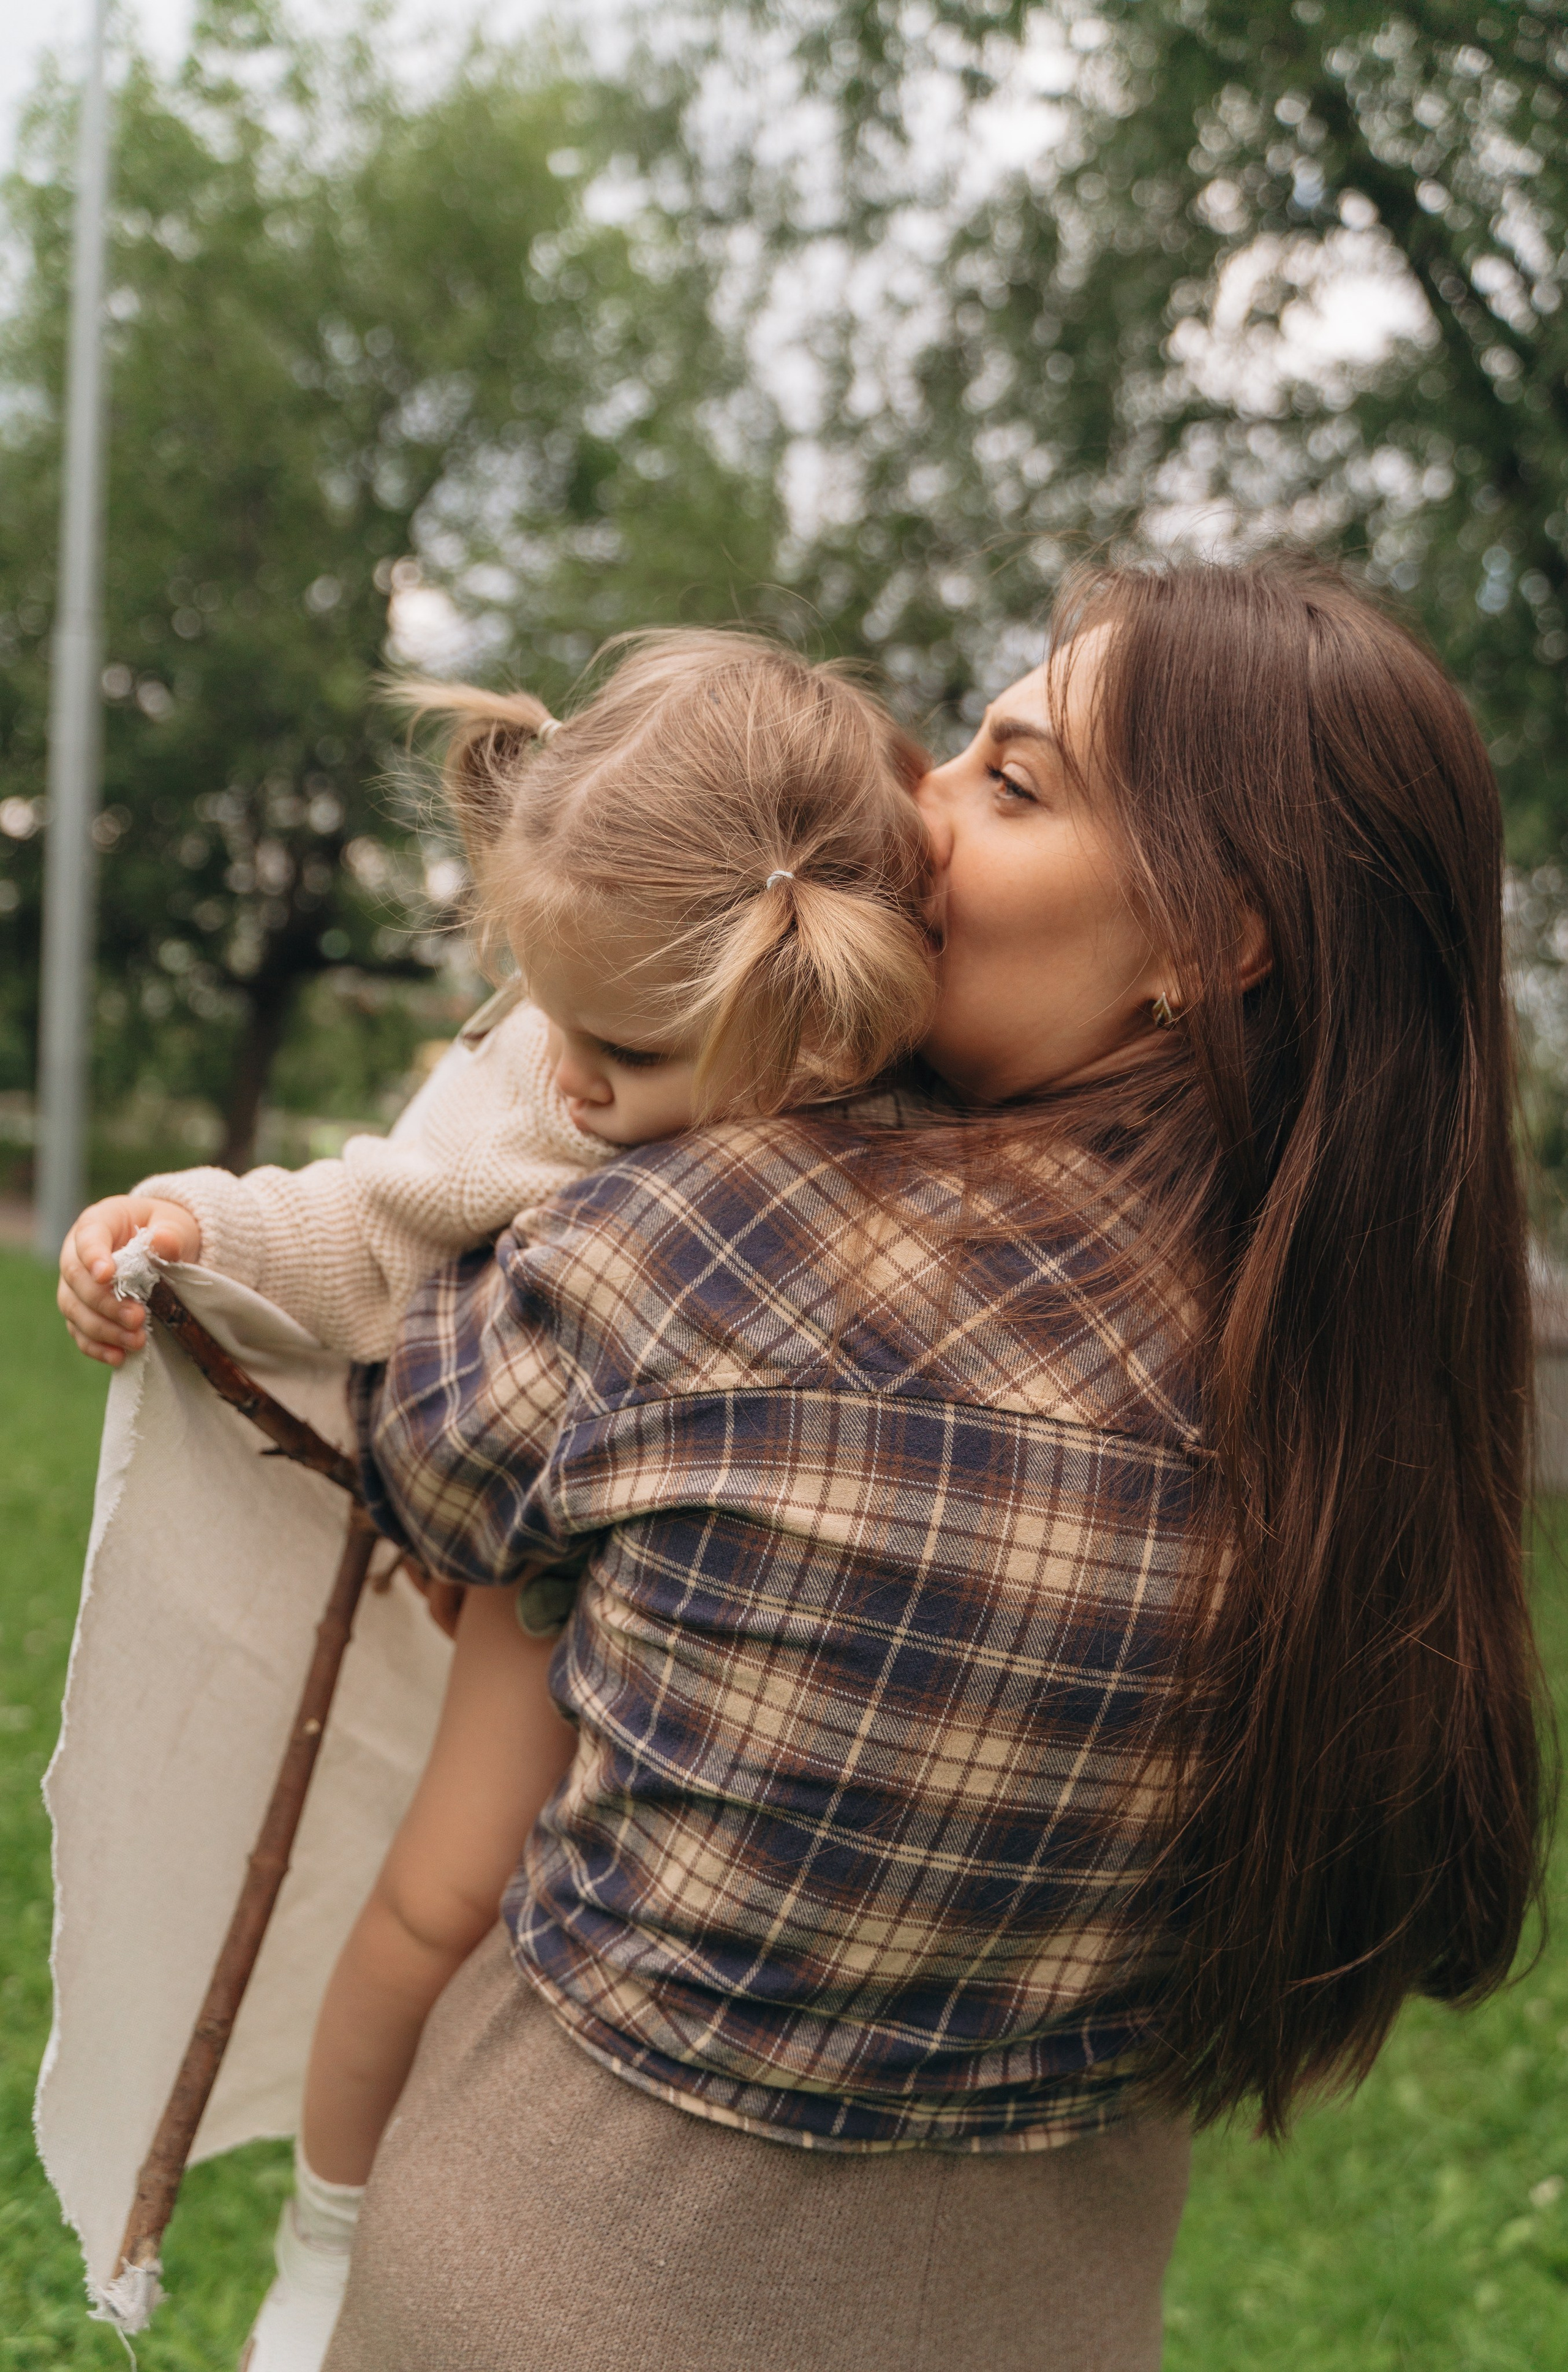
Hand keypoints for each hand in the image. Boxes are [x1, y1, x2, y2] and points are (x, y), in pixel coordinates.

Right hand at [57, 1195, 202, 1366]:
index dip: (93, 1256)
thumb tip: (162, 1242)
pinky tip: (119, 1357)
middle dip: (105, 1303)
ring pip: (74, 1309)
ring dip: (103, 1329)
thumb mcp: (175, 1224)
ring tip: (136, 1341)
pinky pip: (80, 1331)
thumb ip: (170, 1234)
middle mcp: (77, 1254)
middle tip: (137, 1318)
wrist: (164, 1245)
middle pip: (77, 1279)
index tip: (106, 1276)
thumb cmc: (165, 1229)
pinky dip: (96, 1346)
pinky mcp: (82, 1311)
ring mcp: (76, 1285)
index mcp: (98, 1223)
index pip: (87, 1236)